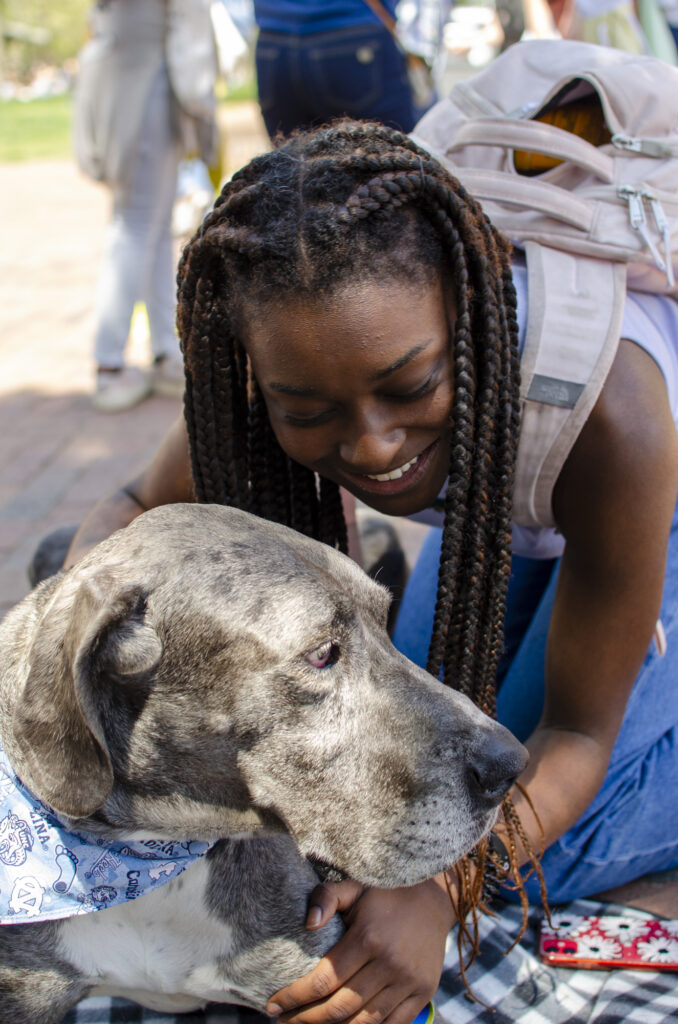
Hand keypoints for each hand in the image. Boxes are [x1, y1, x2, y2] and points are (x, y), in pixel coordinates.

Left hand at [266, 874, 456, 1023]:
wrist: (433, 900)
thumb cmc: (385, 894)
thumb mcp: (354, 888)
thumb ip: (326, 898)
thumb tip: (307, 924)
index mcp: (368, 938)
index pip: (323, 980)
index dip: (294, 997)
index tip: (272, 1005)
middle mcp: (390, 964)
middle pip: (339, 1007)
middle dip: (305, 1019)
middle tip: (283, 1021)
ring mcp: (408, 982)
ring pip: (364, 1022)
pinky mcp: (423, 993)